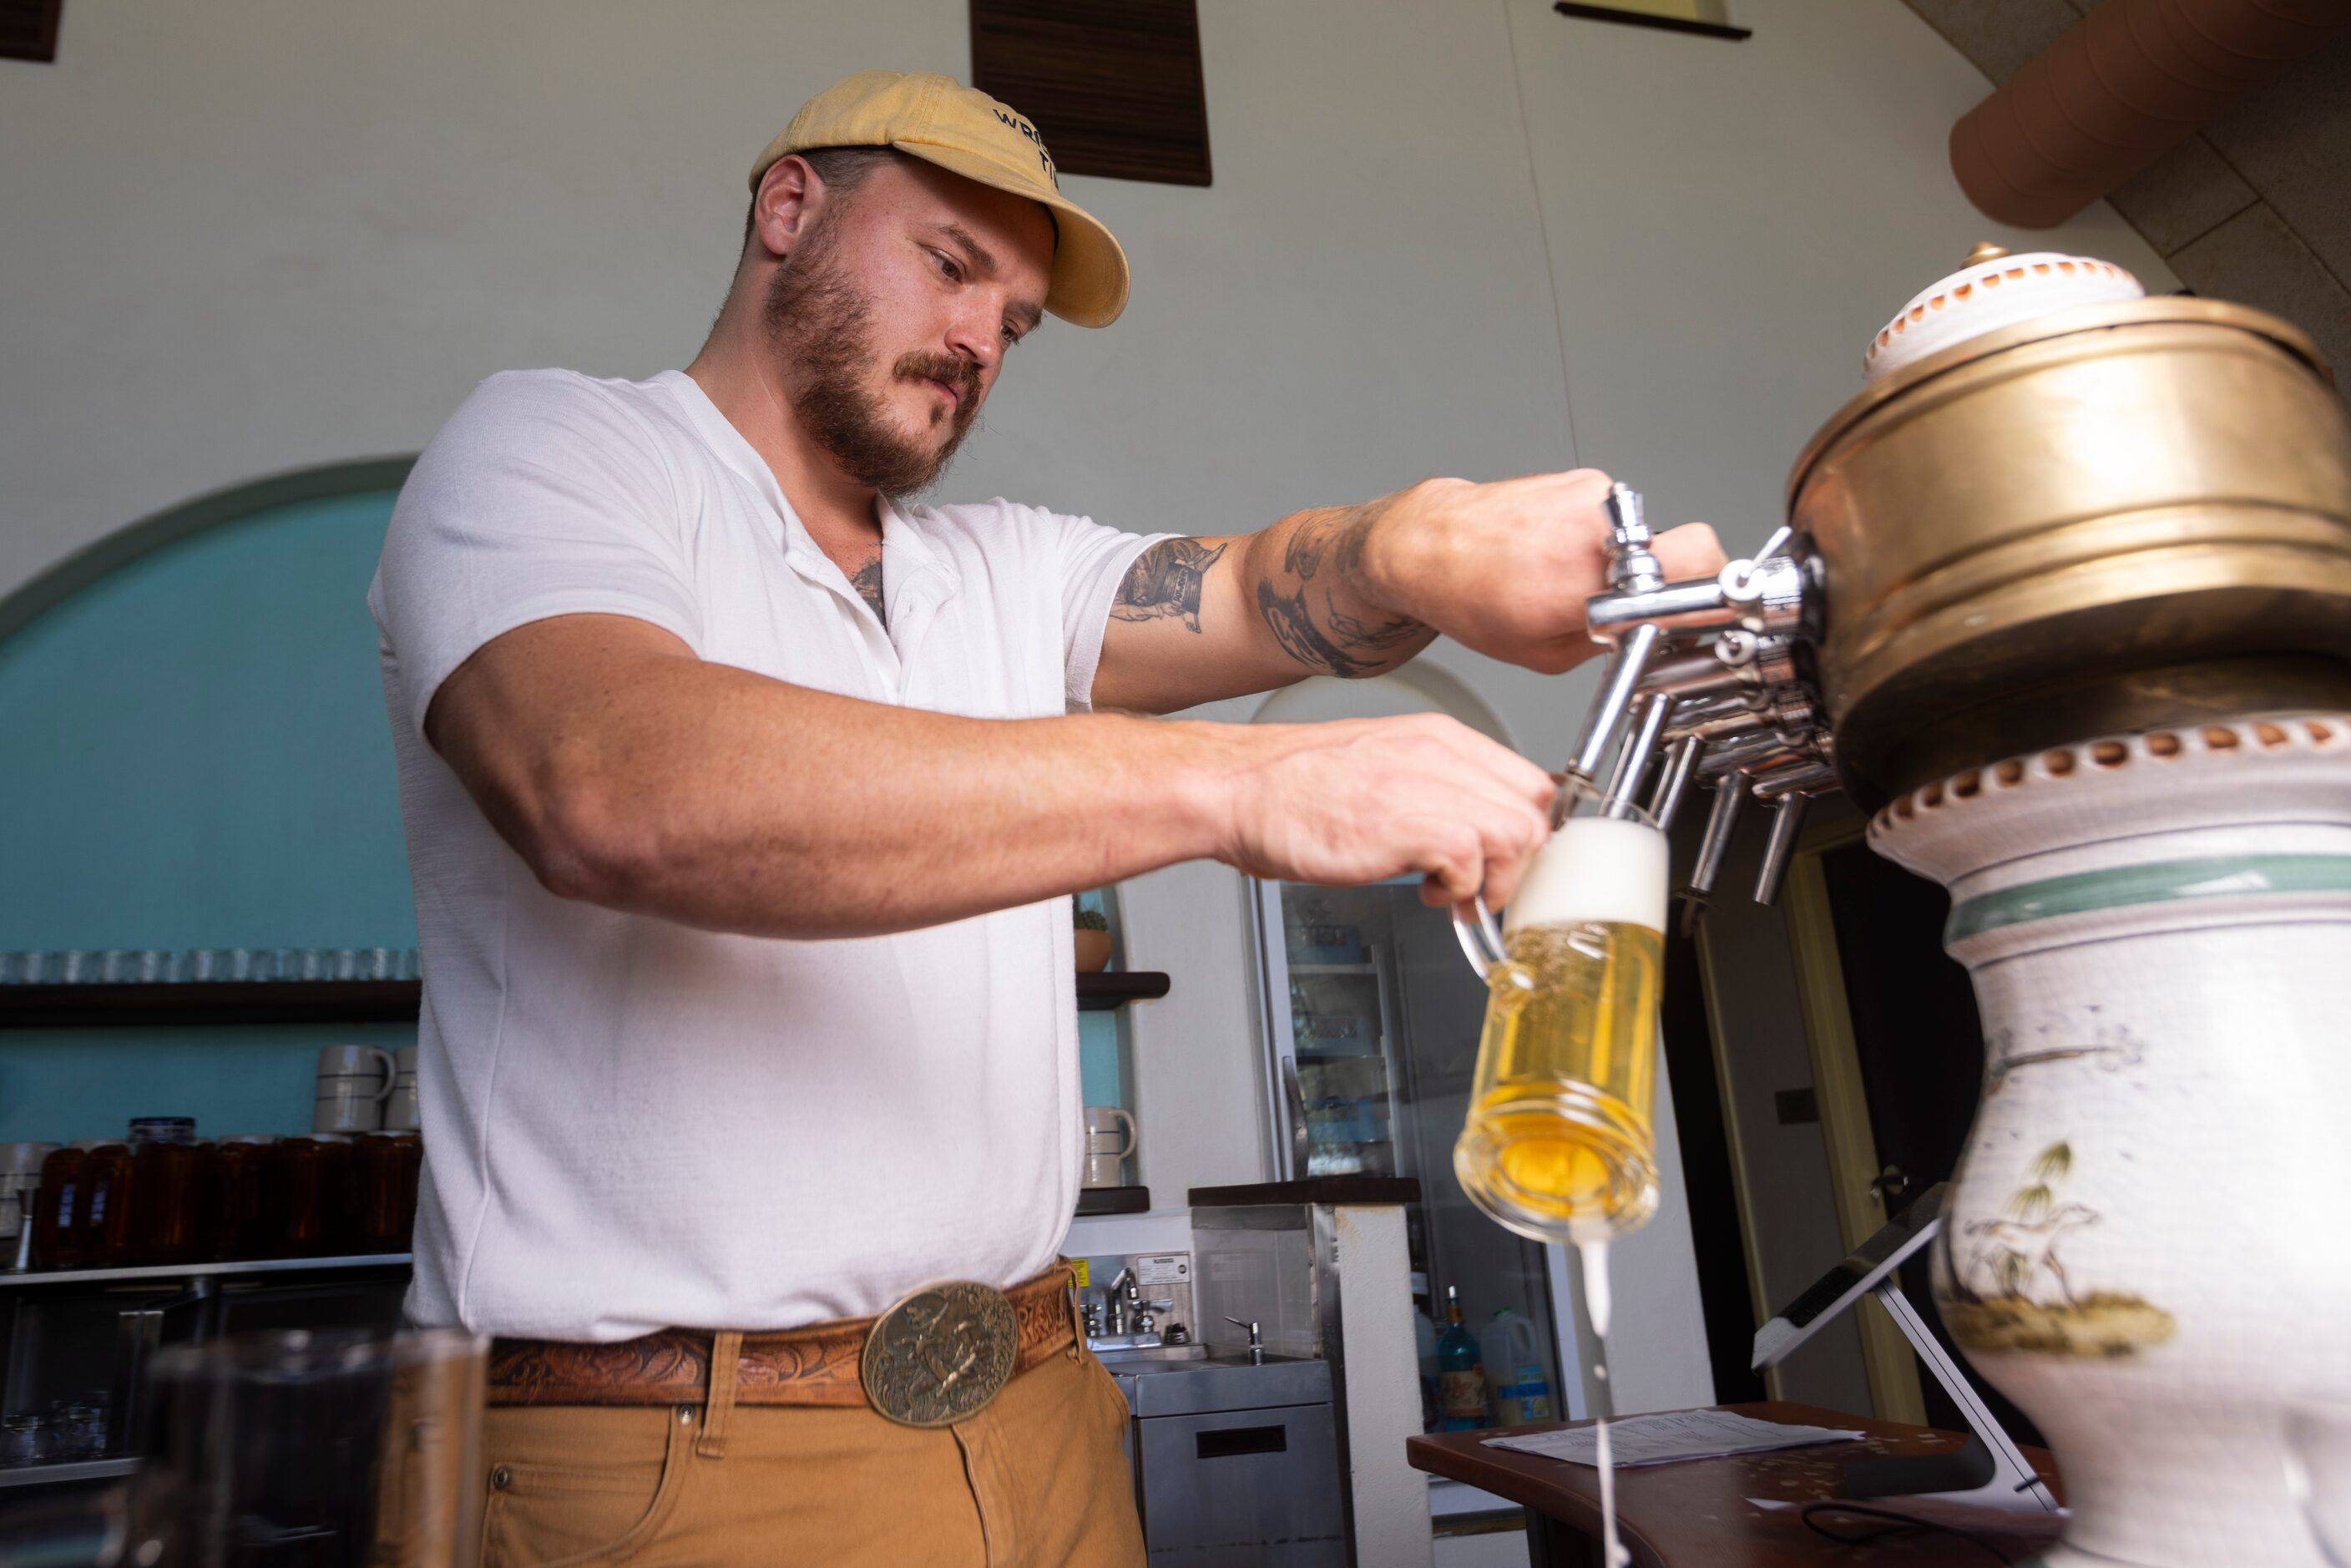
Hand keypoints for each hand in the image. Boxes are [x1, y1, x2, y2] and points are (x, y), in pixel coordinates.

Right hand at [1212, 713, 1556, 908]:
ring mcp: (1428, 785)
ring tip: (1453, 891)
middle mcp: (1441, 753)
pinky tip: (1428, 891)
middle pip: (1533, 809)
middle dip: (1517, 859)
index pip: (1528, 780)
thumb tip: (1474, 828)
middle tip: (1481, 882)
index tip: (1503, 858)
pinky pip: (1474, 861)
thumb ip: (1435, 788)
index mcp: (1440, 737)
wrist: (1240, 790)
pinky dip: (1460, 890)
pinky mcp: (1409, 824)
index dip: (1523, 829)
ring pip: (1518, 835)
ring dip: (1494, 879)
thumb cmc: (1294, 788)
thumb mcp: (1384, 767)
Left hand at [1360, 470, 1726, 673]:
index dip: (1712, 585)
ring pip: (1645, 534)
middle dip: (1665, 578)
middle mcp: (1594, 528)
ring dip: (1624, 558)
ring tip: (1571, 573)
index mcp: (1588, 580)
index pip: (1700, 560)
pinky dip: (1598, 535)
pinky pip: (1615, 516)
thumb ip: (1612, 642)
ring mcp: (1590, 495)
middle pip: (1683, 547)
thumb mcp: (1545, 653)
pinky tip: (1556, 548)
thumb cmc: (1470, 597)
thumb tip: (1659, 631)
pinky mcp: (1582, 477)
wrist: (1429, 544)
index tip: (1702, 604)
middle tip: (1625, 598)